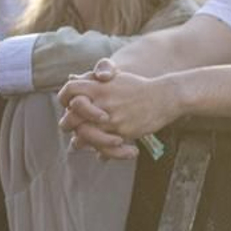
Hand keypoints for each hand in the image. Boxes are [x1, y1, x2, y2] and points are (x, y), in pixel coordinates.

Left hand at [57, 60, 180, 160]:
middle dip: (68, 124)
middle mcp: (102, 101)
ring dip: (80, 141)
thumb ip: (94, 81)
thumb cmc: (140, 87)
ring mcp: (112, 118)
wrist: (166, 96)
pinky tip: (100, 152)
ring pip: (83, 136)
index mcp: (99, 86)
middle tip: (70, 128)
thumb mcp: (116, 78)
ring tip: (79, 144)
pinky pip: (103, 146)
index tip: (67, 106)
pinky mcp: (122, 132)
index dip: (63, 99)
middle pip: (70, 118)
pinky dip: (100, 151)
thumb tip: (72, 77)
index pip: (68, 90)